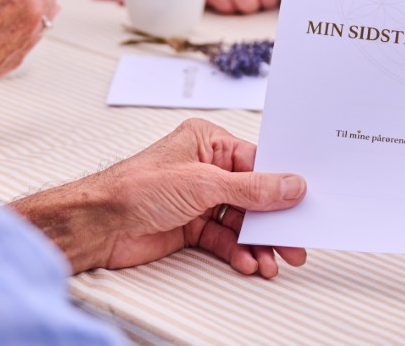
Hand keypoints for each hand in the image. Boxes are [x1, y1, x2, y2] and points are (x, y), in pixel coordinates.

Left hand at [11, 118, 307, 277]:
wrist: (99, 224)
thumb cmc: (135, 187)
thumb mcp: (203, 183)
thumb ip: (251, 188)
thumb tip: (289, 185)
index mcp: (208, 142)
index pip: (257, 161)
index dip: (281, 183)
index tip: (304, 201)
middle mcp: (204, 168)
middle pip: (252, 195)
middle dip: (273, 221)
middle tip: (294, 242)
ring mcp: (197, 199)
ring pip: (240, 221)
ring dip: (257, 243)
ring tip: (272, 260)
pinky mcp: (189, 226)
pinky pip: (224, 239)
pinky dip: (237, 252)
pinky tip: (248, 262)